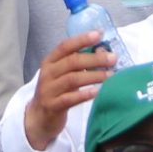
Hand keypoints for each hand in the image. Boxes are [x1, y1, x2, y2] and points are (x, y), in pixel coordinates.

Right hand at [23, 33, 117, 151]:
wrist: (39, 117)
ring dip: (93, 76)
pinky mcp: (52, 106)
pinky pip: (69, 99)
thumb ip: (78, 63)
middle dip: (94, 59)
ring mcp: (48, 90)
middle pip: (72, 62)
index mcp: (50, 61)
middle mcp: (48, 73)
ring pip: (72, 79)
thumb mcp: (62, 74)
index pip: (66, 46)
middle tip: (112, 58)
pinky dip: (84, 94)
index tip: (99, 34)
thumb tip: (102, 52)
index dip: (82, 39)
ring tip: (110, 75)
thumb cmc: (56, 90)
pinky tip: (96, 92)